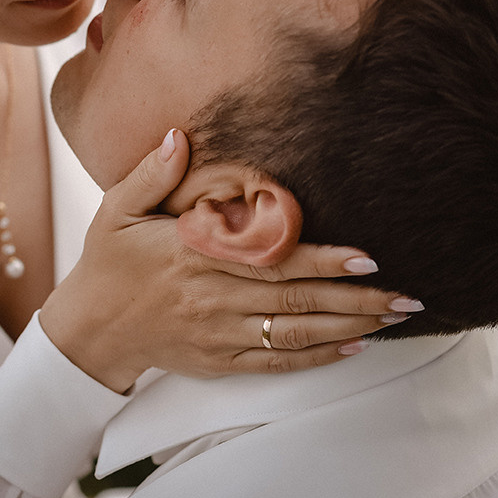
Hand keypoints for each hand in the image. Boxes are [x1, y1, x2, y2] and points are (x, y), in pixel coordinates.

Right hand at [40, 130, 421, 391]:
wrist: (90, 330)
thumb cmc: (109, 263)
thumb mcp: (116, 209)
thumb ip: (152, 172)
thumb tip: (180, 135)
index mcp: (194, 256)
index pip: (270, 259)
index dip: (321, 260)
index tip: (366, 257)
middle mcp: (212, 297)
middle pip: (295, 299)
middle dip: (357, 298)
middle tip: (407, 295)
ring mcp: (218, 334)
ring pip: (295, 333)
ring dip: (350, 327)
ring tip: (395, 319)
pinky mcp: (220, 360)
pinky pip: (277, 362)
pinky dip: (318, 357)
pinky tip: (353, 346)